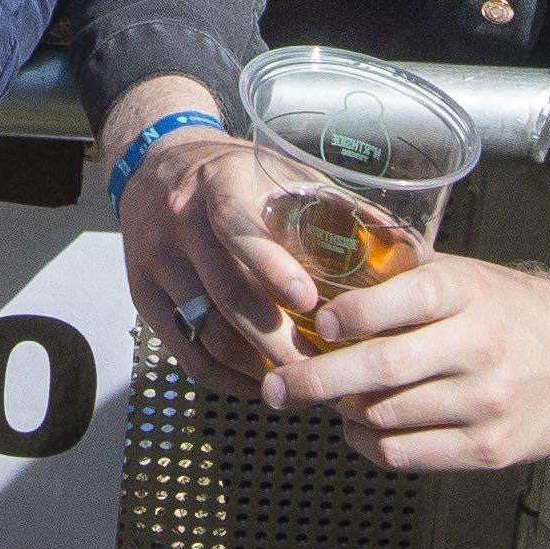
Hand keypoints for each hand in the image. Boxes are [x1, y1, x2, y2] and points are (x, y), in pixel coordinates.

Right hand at [113, 130, 320, 396]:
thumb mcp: (280, 172)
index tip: (310, 302)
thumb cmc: (235, 176)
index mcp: (219, 185)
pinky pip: (186, 354)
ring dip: (256, 368)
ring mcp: (155, 261)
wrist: (156, 165)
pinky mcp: (142, 295)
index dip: (273, 269)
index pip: (238, 230)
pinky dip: (226, 379)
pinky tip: (259, 383)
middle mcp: (179, 222)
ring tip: (301, 382)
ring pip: (206, 333)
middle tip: (325, 368)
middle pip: (226, 296)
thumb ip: (337, 208)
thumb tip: (407, 249)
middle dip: (278, 342)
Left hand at [269, 256, 549, 473]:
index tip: (317, 321)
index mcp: (470, 293)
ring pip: (388, 415)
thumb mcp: (469, 276)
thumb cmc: (513, 312)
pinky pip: (408, 455)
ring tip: (321, 399)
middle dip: (318, 378)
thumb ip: (406, 275)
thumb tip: (325, 265)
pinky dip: (369, 444)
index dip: (352, 313)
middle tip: (276, 385)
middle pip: (384, 368)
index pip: (403, 299)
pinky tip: (356, 428)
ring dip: (342, 411)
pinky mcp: (489, 450)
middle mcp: (480, 347)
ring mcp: (486, 404)